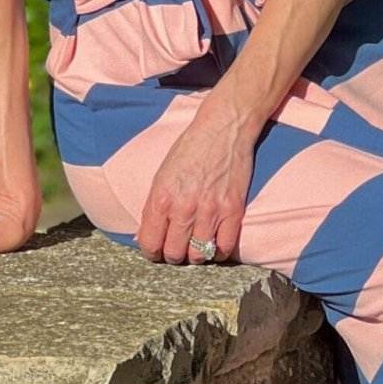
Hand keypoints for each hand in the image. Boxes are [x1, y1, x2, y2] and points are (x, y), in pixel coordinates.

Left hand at [135, 100, 257, 264]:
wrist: (223, 128)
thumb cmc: (190, 148)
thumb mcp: (162, 174)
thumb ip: (155, 205)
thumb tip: (149, 234)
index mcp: (161, 198)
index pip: (150, 243)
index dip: (152, 252)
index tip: (157, 250)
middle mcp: (184, 207)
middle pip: (174, 253)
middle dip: (173, 255)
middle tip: (177, 249)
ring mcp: (210, 210)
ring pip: (198, 255)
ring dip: (196, 255)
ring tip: (196, 247)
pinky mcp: (233, 210)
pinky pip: (224, 247)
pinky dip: (218, 252)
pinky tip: (215, 244)